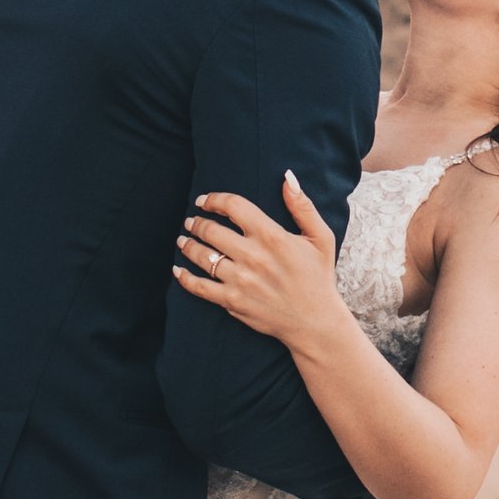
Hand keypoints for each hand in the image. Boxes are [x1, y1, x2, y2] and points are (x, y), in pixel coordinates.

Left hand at [173, 174, 344, 351]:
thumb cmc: (318, 277)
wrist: (315, 322)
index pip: (233, 206)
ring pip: (202, 256)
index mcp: (272, 236)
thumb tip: (287, 177)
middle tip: (191, 221)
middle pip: (211, 230)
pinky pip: (199, 287)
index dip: (214, 200)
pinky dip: (184, 277)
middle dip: (196, 223)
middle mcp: (253, 256)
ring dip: (187, 244)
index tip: (204, 201)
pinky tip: (178, 269)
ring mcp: (240, 280)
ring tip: (183, 240)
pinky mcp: (232, 301)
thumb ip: (302, 205)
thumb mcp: (320, 237)